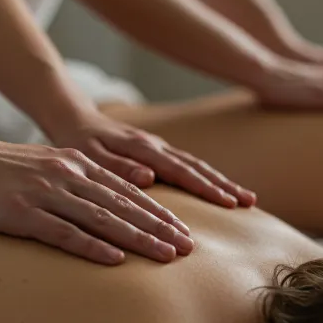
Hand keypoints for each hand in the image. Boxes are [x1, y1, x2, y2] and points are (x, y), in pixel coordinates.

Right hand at [0, 130, 194, 264]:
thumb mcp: (44, 164)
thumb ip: (73, 178)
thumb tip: (100, 201)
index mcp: (74, 163)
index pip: (126, 190)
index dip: (158, 212)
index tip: (182, 230)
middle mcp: (67, 174)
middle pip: (123, 204)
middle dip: (160, 227)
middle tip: (188, 247)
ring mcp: (45, 193)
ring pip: (103, 218)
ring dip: (138, 238)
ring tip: (166, 255)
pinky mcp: (23, 212)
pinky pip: (65, 232)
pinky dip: (94, 246)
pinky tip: (115, 259)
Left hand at [46, 111, 256, 207]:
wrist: (73, 119)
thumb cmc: (77, 141)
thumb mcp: (89, 155)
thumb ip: (118, 166)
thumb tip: (150, 177)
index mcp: (141, 147)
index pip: (180, 170)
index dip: (205, 188)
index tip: (228, 203)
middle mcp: (154, 145)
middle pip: (196, 166)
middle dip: (223, 185)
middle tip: (249, 203)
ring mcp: (157, 146)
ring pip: (195, 164)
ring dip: (220, 180)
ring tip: (244, 198)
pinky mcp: (155, 150)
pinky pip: (186, 163)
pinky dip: (206, 175)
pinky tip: (218, 188)